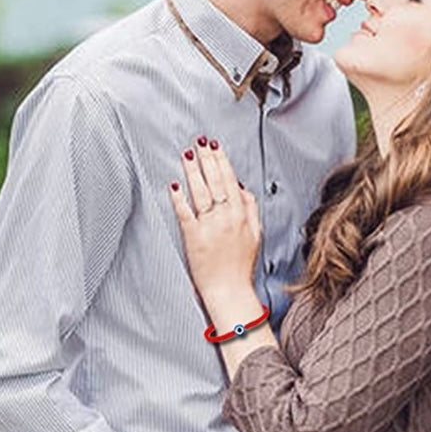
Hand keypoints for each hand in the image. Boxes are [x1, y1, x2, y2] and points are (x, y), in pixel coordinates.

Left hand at [171, 139, 259, 302]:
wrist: (229, 290)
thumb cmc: (240, 265)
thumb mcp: (255, 234)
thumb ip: (250, 208)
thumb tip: (241, 187)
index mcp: (241, 214)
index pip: (230, 180)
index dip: (221, 161)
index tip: (215, 146)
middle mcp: (226, 217)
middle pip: (215, 181)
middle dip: (206, 159)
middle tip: (199, 141)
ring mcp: (209, 226)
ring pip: (200, 192)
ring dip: (193, 171)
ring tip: (187, 154)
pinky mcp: (193, 237)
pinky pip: (185, 213)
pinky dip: (179, 198)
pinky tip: (174, 185)